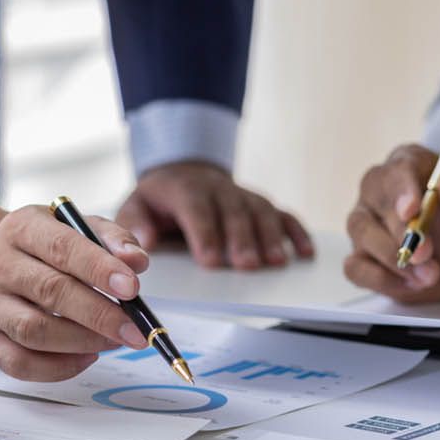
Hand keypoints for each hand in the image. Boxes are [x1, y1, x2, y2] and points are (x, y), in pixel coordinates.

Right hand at [0, 183, 150, 380]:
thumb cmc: (44, 246)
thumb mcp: (77, 226)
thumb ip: (112, 239)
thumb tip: (137, 262)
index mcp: (22, 228)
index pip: (62, 248)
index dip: (99, 269)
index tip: (133, 289)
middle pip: (50, 292)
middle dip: (99, 315)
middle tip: (135, 330)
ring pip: (33, 331)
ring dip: (82, 342)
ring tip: (115, 341)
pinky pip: (19, 363)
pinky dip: (59, 367)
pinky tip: (88, 357)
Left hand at [116, 161, 312, 268]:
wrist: (183, 173)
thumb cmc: (159, 200)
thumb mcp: (135, 205)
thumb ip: (134, 224)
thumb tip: (141, 243)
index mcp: (184, 188)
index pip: (195, 208)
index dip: (205, 234)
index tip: (210, 261)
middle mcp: (218, 189)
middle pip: (232, 212)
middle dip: (241, 239)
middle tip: (247, 266)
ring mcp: (242, 195)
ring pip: (260, 211)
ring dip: (270, 236)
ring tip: (276, 262)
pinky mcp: (260, 203)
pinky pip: (282, 214)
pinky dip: (296, 231)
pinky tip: (305, 252)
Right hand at [345, 144, 439, 301]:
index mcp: (408, 164)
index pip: (397, 171)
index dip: (402, 190)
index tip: (412, 211)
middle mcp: (378, 190)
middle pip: (375, 204)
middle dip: (400, 232)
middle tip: (425, 255)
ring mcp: (365, 223)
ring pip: (362, 234)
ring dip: (392, 259)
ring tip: (429, 275)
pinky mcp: (361, 255)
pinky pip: (356, 267)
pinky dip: (382, 279)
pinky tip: (411, 284)